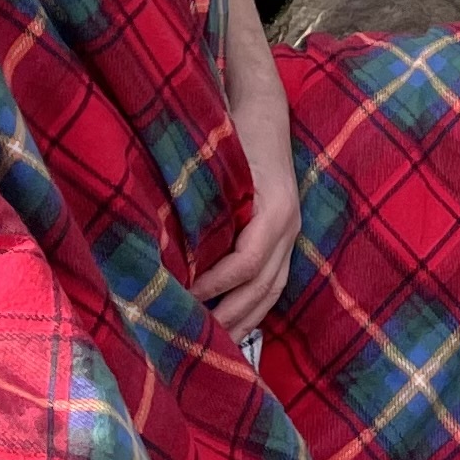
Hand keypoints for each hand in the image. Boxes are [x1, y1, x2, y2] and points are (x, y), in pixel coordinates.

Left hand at [193, 112, 301, 342]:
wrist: (265, 111)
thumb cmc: (236, 132)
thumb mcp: (218, 163)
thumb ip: (202, 203)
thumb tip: (168, 247)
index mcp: (275, 210)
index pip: (246, 264)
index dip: (215, 286)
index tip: (183, 298)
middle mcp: (289, 226)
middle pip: (263, 288)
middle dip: (229, 318)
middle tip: (194, 339)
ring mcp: (292, 233)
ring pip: (272, 291)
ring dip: (244, 321)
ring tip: (215, 348)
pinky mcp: (286, 237)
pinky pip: (274, 282)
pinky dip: (254, 307)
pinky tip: (233, 324)